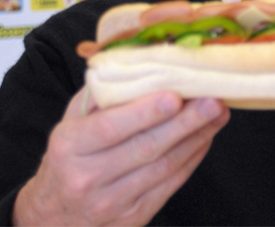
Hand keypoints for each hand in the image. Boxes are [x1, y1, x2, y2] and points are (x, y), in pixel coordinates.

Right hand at [13, 88, 228, 225]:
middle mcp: (87, 177)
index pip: (110, 127)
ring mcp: (111, 202)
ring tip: (218, 114)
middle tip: (213, 100)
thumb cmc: (70, 156)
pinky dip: (192, 158)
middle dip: (185, 123)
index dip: (145, 112)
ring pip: (164, 167)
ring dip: (197, 138)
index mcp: (69, 146)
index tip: (175, 96)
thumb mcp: (71, 121)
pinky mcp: (133, 217)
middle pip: (145, 148)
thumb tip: (139, 63)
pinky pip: (170, 184)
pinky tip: (205, 137)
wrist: (55, 213)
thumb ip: (101, 94)